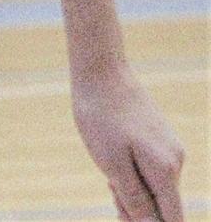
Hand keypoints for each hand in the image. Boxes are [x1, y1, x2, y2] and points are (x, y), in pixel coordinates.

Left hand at [72, 60, 184, 221]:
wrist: (100, 69)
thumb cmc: (100, 116)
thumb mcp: (112, 164)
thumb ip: (135, 200)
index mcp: (166, 171)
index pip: (172, 220)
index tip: (123, 216)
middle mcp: (176, 160)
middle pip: (163, 206)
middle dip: (137, 209)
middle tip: (110, 189)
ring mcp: (170, 146)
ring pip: (156, 187)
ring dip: (133, 190)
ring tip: (109, 172)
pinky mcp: (159, 136)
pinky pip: (151, 168)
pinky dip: (134, 173)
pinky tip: (114, 158)